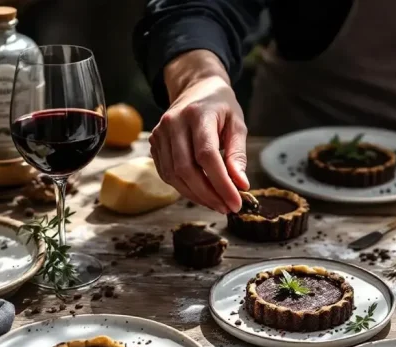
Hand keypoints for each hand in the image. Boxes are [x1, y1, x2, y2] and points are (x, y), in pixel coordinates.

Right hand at [149, 50, 248, 213]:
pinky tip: (202, 194)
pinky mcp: (154, 143)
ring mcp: (160, 133)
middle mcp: (173, 123)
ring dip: (197, 196)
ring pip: (174, 175)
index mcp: (197, 114)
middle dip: (209, 195)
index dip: (221, 183)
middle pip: (187, 169)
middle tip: (227, 207)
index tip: (236, 202)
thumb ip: (238, 154)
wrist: (196, 88)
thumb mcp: (237, 125)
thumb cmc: (220, 107)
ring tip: (217, 204)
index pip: (206, 156)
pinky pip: (167, 174)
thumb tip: (241, 185)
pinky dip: (185, 189)